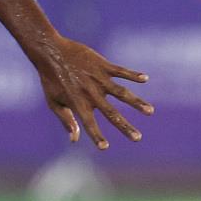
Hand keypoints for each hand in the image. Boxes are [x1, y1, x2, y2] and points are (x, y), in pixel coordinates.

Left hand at [33, 35, 151, 148]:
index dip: (96, 135)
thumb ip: (66, 120)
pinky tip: (145, 78)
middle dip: (125, 127)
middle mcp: (90, 93)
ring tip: (150, 111)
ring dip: (137, 102)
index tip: (105, 147)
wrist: (51, 52)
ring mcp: (98, 79)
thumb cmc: (51, 80)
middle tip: (138, 138)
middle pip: (111, 113)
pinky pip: (121, 71)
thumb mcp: (54, 102)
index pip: (89, 124)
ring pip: (121, 93)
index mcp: (78, 103)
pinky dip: (133, 75)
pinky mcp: (103, 66)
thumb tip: (74, 140)